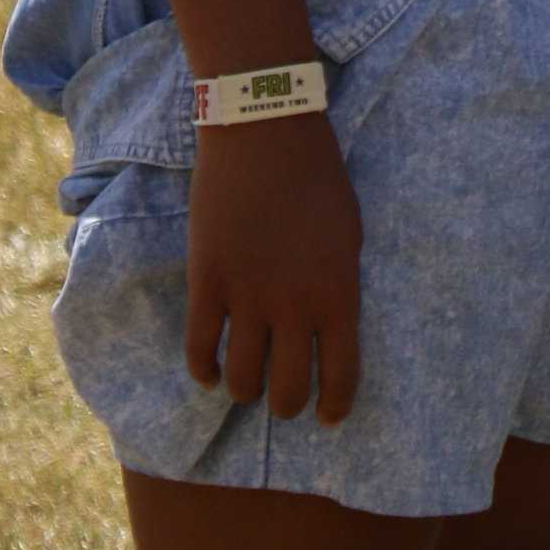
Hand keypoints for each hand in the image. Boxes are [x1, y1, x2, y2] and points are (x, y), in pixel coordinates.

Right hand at [185, 111, 361, 423]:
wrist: (265, 131)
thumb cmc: (318, 175)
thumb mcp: (349, 233)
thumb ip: (339, 286)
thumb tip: (328, 328)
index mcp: (339, 294)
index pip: (342, 376)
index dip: (335, 406)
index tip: (329, 418)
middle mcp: (294, 307)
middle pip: (287, 392)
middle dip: (287, 405)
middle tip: (284, 400)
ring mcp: (247, 297)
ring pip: (241, 381)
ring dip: (245, 392)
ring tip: (247, 385)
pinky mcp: (207, 282)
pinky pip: (200, 350)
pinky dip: (204, 370)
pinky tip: (210, 371)